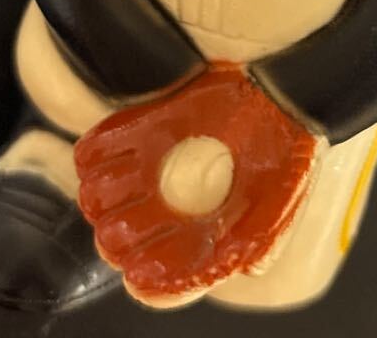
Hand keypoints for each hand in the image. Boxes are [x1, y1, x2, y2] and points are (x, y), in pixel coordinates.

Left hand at [74, 62, 316, 301]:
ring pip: (98, 197)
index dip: (145, 277)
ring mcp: (151, 167)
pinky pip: (99, 146)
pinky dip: (93, 153)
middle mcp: (168, 206)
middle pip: (117, 239)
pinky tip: (100, 156)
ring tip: (114, 188)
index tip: (141, 272)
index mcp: (197, 237)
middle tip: (126, 224)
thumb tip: (230, 268)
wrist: (281, 99)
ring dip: (98, 197)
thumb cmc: (284, 157)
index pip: (158, 276)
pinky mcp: (143, 128)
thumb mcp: (276, 207)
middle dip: (116, 237)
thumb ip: (253, 242)